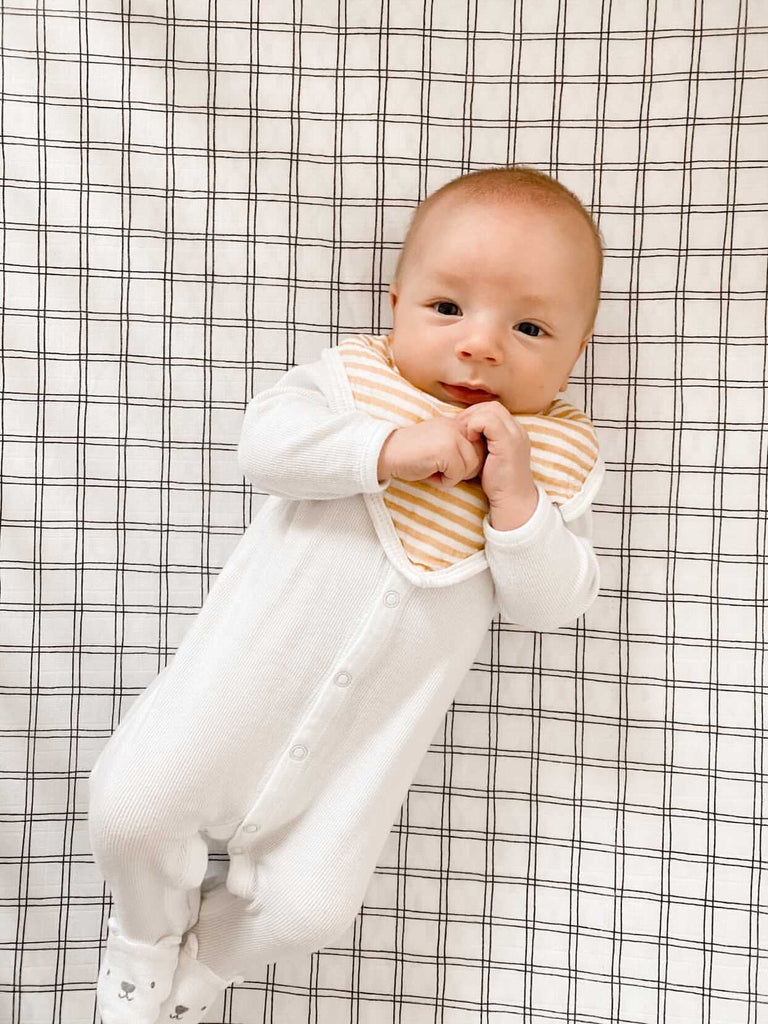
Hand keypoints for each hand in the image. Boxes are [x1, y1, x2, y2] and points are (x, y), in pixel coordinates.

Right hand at [377, 417, 486, 488]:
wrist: (385, 453)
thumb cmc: (411, 454)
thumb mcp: (438, 443)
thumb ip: (457, 446)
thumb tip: (479, 463)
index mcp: (456, 423)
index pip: (480, 447)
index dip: (467, 462)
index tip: (447, 465)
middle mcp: (457, 426)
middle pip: (479, 458)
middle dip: (462, 471)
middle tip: (440, 471)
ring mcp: (452, 437)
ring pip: (471, 467)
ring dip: (453, 477)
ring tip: (434, 472)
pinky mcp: (446, 450)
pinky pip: (458, 474)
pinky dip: (444, 481)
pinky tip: (429, 474)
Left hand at [453, 401, 537, 516]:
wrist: (512, 500)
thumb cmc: (497, 482)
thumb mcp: (490, 456)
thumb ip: (484, 441)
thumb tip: (464, 430)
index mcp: (514, 432)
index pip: (493, 409)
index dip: (475, 415)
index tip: (464, 430)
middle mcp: (518, 430)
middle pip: (492, 406)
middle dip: (472, 415)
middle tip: (461, 430)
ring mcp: (515, 435)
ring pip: (491, 410)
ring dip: (473, 420)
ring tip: (466, 436)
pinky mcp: (508, 443)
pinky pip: (489, 421)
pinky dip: (475, 426)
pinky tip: (470, 440)